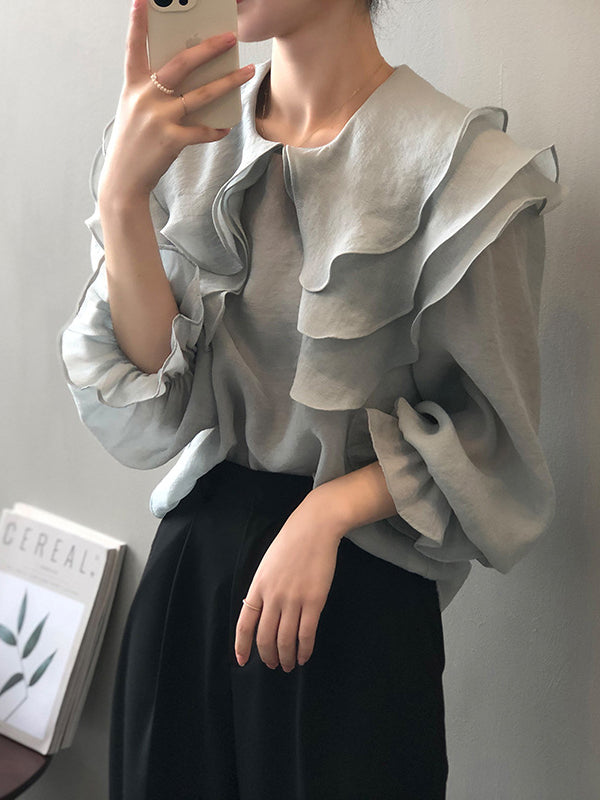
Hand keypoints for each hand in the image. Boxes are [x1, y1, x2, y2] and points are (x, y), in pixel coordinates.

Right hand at [98, 0, 254, 202]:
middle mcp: (145, 97)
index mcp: (133, 86)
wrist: (124, 179)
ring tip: (247, 72)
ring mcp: (158, 118)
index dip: (138, 22)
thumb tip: (188, 79)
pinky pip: (201, 131)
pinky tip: (225, 127)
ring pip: (200, 95)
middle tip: (229, 36)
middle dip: (207, 48)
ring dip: (227, 82)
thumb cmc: (133, 142)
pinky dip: (215, 129)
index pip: (135, 47)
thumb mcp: (136, 110)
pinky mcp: (170, 140)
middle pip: (180, 64)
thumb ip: (154, 92)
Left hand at [234, 494, 346, 671]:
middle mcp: (272, 596)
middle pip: (265, 636)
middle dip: (267, 655)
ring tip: (287, 665)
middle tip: (272, 665)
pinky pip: (306, 634)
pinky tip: (303, 657)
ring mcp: (293, 600)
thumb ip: (263, 588)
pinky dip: (304, 650)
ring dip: (285, 657)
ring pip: (285, 640)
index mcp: (257, 586)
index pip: (244, 623)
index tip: (242, 660)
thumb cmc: (290, 543)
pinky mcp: (314, 601)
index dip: (242, 645)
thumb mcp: (267, 564)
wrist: (314, 528)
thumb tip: (261, 612)